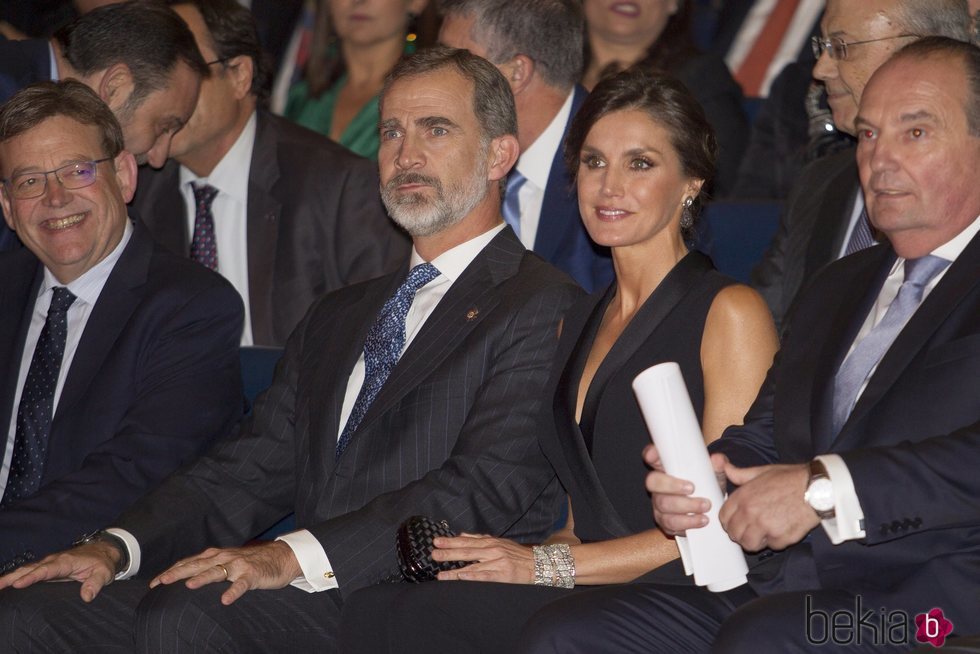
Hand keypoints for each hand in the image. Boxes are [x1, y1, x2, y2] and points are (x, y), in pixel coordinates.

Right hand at [0, 541, 121, 601]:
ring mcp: (49, 564)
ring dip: (10, 577)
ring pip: (27, 570)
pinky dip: (16, 577)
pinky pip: (29, 572)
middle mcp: (54, 561)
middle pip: (30, 569)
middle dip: (12, 577)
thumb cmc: (102, 563)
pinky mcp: (48, 569)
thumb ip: (95, 583)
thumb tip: (86, 596)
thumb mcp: (104, 573)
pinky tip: (6, 584)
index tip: (18, 583)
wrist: (103, 551)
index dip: (32, 577)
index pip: (46, 570)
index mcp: (66, 561)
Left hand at [149, 541, 301, 605]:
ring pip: (217, 572)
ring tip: (189, 586)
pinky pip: (242, 585)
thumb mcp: (228, 562)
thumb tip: (187, 579)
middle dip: (178, 573)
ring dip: (203, 578)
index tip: (154, 583)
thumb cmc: (252, 562)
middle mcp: (224, 558)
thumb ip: (210, 568)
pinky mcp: (253, 574)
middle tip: (161, 582)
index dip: (171, 571)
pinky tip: (226, 600)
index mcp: (216, 555)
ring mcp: (239, 565)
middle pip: (197, 565)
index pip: (189, 562)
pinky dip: (233, 591)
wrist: (282, 556)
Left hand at [431, 534, 533, 583]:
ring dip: (455, 571)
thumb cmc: (517, 554)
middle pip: (467, 551)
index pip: (466, 541)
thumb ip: (480, 538)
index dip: (451, 541)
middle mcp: (492, 550)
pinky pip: (485, 576)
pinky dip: (473, 577)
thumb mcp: (499, 542)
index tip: (436, 541)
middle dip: (448, 553)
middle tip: (433, 554)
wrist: (538, 564)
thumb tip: (462, 534)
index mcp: (490, 542)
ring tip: (440, 575)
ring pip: (473, 566)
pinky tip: (462, 578)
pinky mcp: (503, 574)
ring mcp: (497, 562)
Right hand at [644, 444, 727, 536]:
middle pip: (652, 481)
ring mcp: (658, 504)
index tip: (653, 455)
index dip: (650, 454)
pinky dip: (688, 522)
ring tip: (705, 506)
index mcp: (666, 467)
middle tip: (692, 488)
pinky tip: (701, 520)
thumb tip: (718, 460)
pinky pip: (670, 523)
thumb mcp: (713, 474)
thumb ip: (717, 465)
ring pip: (663, 504)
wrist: (710, 509)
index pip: (652, 456)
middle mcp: (658, 485)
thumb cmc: (706, 486)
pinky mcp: (664, 522)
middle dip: (671, 485)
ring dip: (686, 506)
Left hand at [718, 462, 818, 551]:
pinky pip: (772, 546)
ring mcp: (765, 526)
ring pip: (750, 544)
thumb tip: (723, 466)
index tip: (736, 522)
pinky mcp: (781, 537)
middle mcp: (751, 512)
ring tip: (764, 532)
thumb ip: (739, 473)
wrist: (818, 488)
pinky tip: (782, 530)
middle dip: (741, 533)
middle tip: (750, 530)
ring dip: (756, 541)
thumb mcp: (762, 471)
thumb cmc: (791, 479)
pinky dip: (776, 541)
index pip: (724, 517)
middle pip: (734, 534)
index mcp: (744, 496)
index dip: (729, 521)